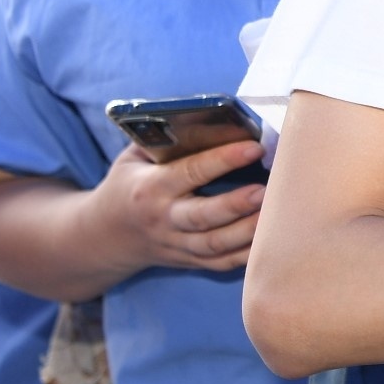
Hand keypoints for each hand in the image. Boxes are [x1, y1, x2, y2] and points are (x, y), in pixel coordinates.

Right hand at [84, 140, 267, 273]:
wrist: (106, 235)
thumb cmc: (128, 185)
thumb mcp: (133, 158)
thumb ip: (161, 141)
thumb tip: (202, 119)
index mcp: (150, 188)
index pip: (189, 173)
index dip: (223, 160)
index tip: (254, 147)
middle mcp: (164, 220)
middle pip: (203, 217)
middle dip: (236, 205)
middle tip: (266, 189)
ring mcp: (178, 244)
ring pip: (215, 245)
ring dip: (248, 232)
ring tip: (276, 214)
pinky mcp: (190, 261)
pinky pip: (222, 263)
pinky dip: (248, 255)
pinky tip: (273, 239)